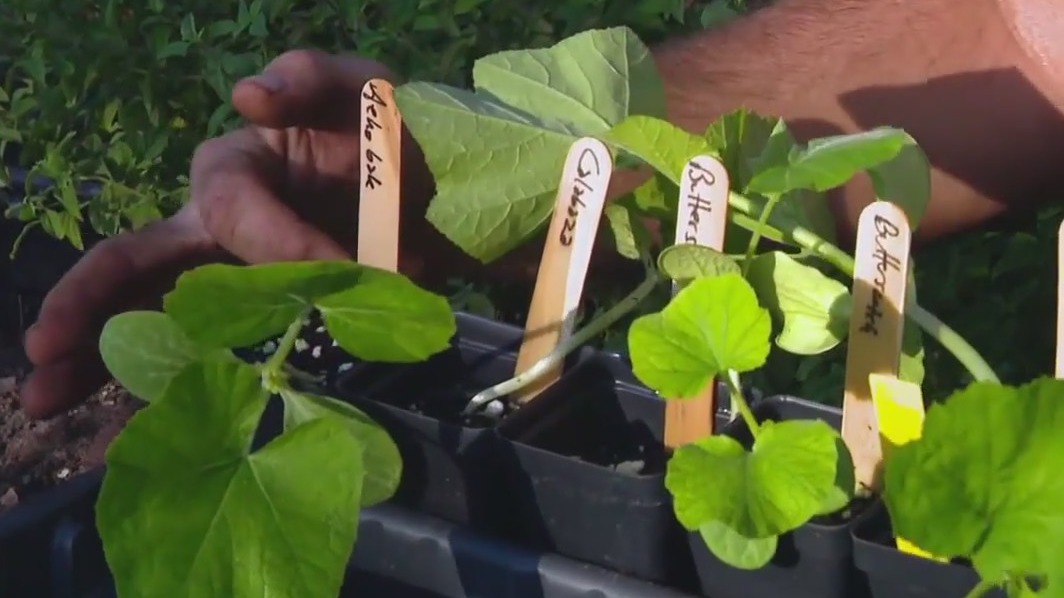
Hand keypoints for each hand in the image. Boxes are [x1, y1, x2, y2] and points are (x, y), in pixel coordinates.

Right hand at [20, 50, 441, 418]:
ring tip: (45, 404)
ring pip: (154, 320)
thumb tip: (249, 97)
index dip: (281, 242)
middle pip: (136, 267)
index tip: (353, 267)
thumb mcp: (362, 92)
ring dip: (103, 362)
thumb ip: (310, 79)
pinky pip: (209, 359)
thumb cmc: (392, 142)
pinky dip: (175, 393)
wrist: (437, 207)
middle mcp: (214, 233)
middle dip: (86, 309)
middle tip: (43, 361)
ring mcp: (231, 287)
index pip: (230, 211)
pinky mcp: (259, 327)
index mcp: (235, 172)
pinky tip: (130, 437)